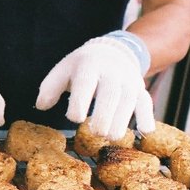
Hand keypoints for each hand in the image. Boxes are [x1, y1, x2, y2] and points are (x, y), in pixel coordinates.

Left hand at [35, 30, 155, 138]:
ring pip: (129, 100)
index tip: (75, 118)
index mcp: (89, 65)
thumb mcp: (63, 70)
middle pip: (110, 94)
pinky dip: (147, 116)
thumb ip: (50, 87)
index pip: (86, 84)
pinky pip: (146, 102)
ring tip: (112, 137)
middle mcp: (111, 71)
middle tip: (96, 133)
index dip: (81, 102)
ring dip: (122, 120)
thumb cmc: (82, 67)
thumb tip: (41, 106)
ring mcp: (128, 80)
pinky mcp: (140, 89)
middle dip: (104, 115)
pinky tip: (145, 131)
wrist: (113, 51)